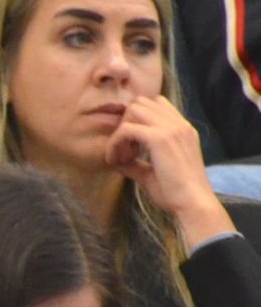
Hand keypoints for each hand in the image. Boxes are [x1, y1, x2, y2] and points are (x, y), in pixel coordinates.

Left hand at [105, 95, 234, 246]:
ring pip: (133, 110)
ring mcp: (171, 128)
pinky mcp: (160, 138)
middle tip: (123, 150)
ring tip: (121, 156)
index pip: (155, 104)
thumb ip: (135, 163)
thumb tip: (116, 161)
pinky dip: (115, 143)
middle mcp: (179, 124)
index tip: (129, 146)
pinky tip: (117, 161)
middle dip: (125, 123)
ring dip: (121, 131)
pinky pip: (126, 129)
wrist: (192, 203)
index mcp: (182, 129)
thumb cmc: (175, 193)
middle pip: (141, 103)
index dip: (135, 120)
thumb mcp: (153, 172)